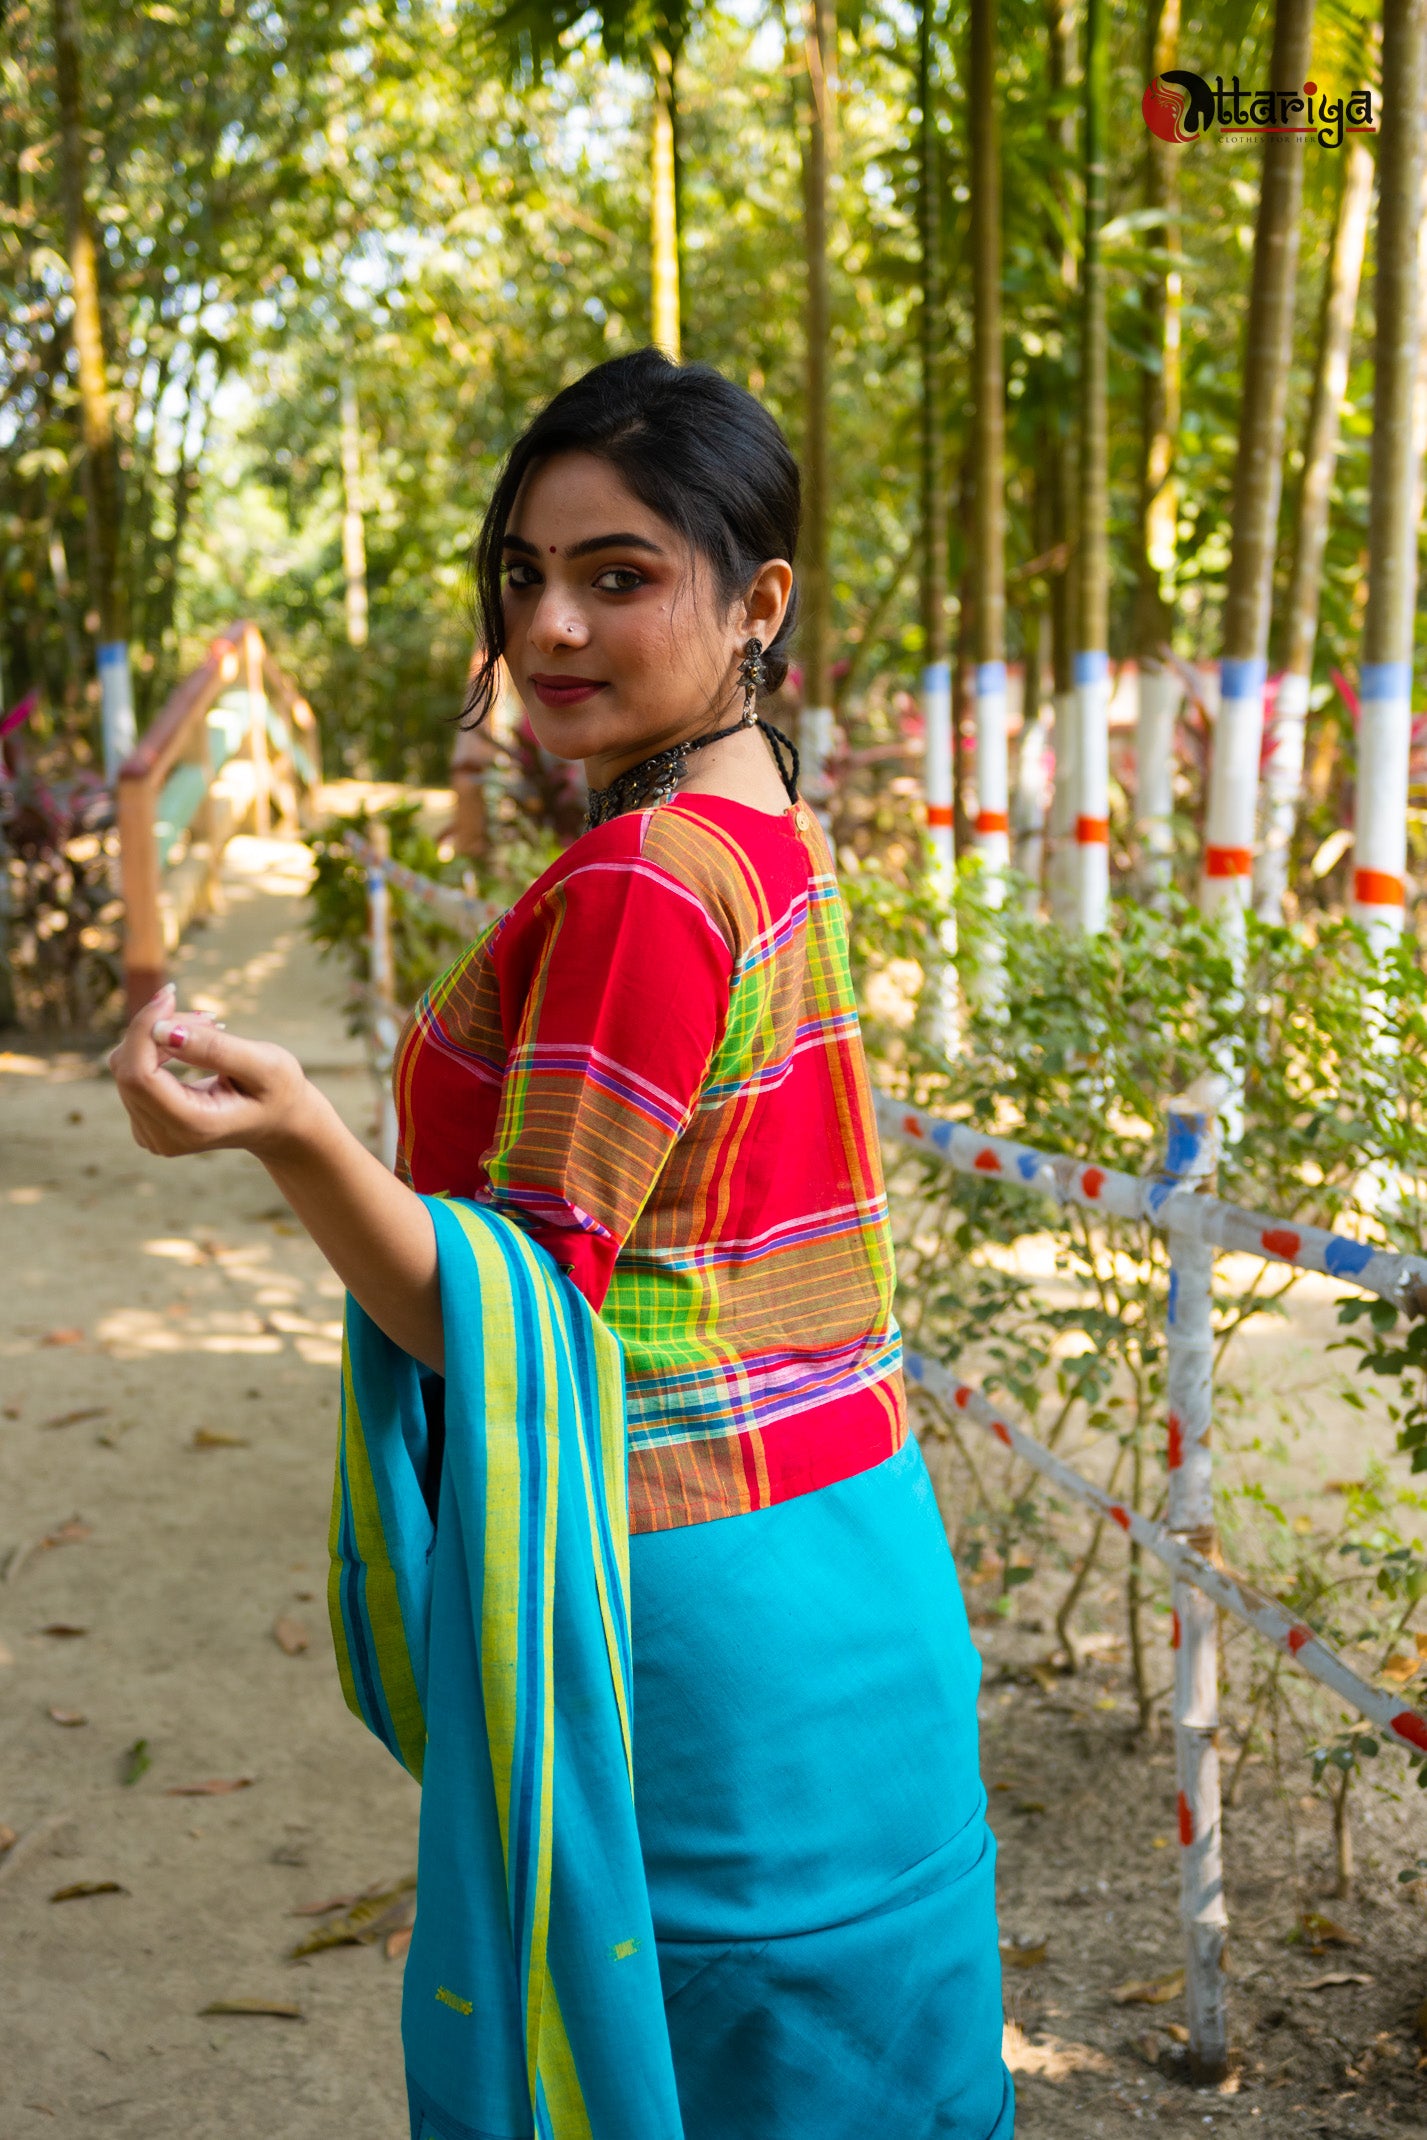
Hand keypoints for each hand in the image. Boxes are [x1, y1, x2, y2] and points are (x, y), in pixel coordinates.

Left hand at [109, 983, 316, 1160]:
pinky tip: (188, 1045)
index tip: (170, 994)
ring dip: (158, 1035)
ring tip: (207, 1029)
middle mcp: (162, 1137)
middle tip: (207, 1017)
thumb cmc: (277, 1092)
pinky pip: (130, 1071)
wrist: (278, 1123)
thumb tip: (162, 1030)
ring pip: (126, 1065)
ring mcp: (149, 1133)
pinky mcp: (143, 1121)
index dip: (144, 1030)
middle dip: (157, 1028)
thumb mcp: (265, 1065)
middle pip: (129, 1068)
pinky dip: (153, 1048)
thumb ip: (216, 1049)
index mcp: (192, 1127)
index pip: (139, 1076)